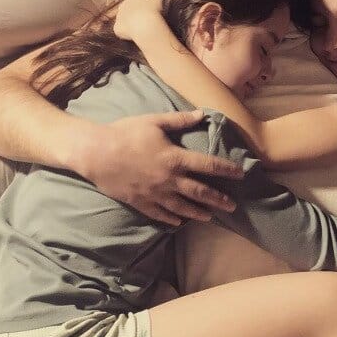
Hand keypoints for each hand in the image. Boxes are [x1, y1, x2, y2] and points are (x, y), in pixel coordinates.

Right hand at [63, 109, 243, 225]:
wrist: (96, 153)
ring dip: (198, 212)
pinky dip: (171, 218)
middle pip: (199, 192)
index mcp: (174, 158)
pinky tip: (179, 221)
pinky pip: (160, 213)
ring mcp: (155, 193)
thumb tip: (202, 114)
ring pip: (182, 207)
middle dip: (218, 199)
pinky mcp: (140, 202)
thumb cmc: (125, 133)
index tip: (240, 174)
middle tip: (232, 207)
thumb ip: (179, 120)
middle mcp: (169, 179)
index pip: (208, 165)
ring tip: (211, 217)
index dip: (226, 169)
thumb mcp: (154, 121)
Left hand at [113, 0, 163, 40]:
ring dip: (130, 23)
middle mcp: (122, 5)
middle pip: (127, 9)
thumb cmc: (152, 10)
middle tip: (143, 18)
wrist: (146, 24)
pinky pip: (122, 30)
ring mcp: (118, 16)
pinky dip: (127, 33)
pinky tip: (135, 34)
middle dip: (134, 13)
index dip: (140, 4)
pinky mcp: (117, 27)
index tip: (146, 9)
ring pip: (124, 19)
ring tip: (140, 27)